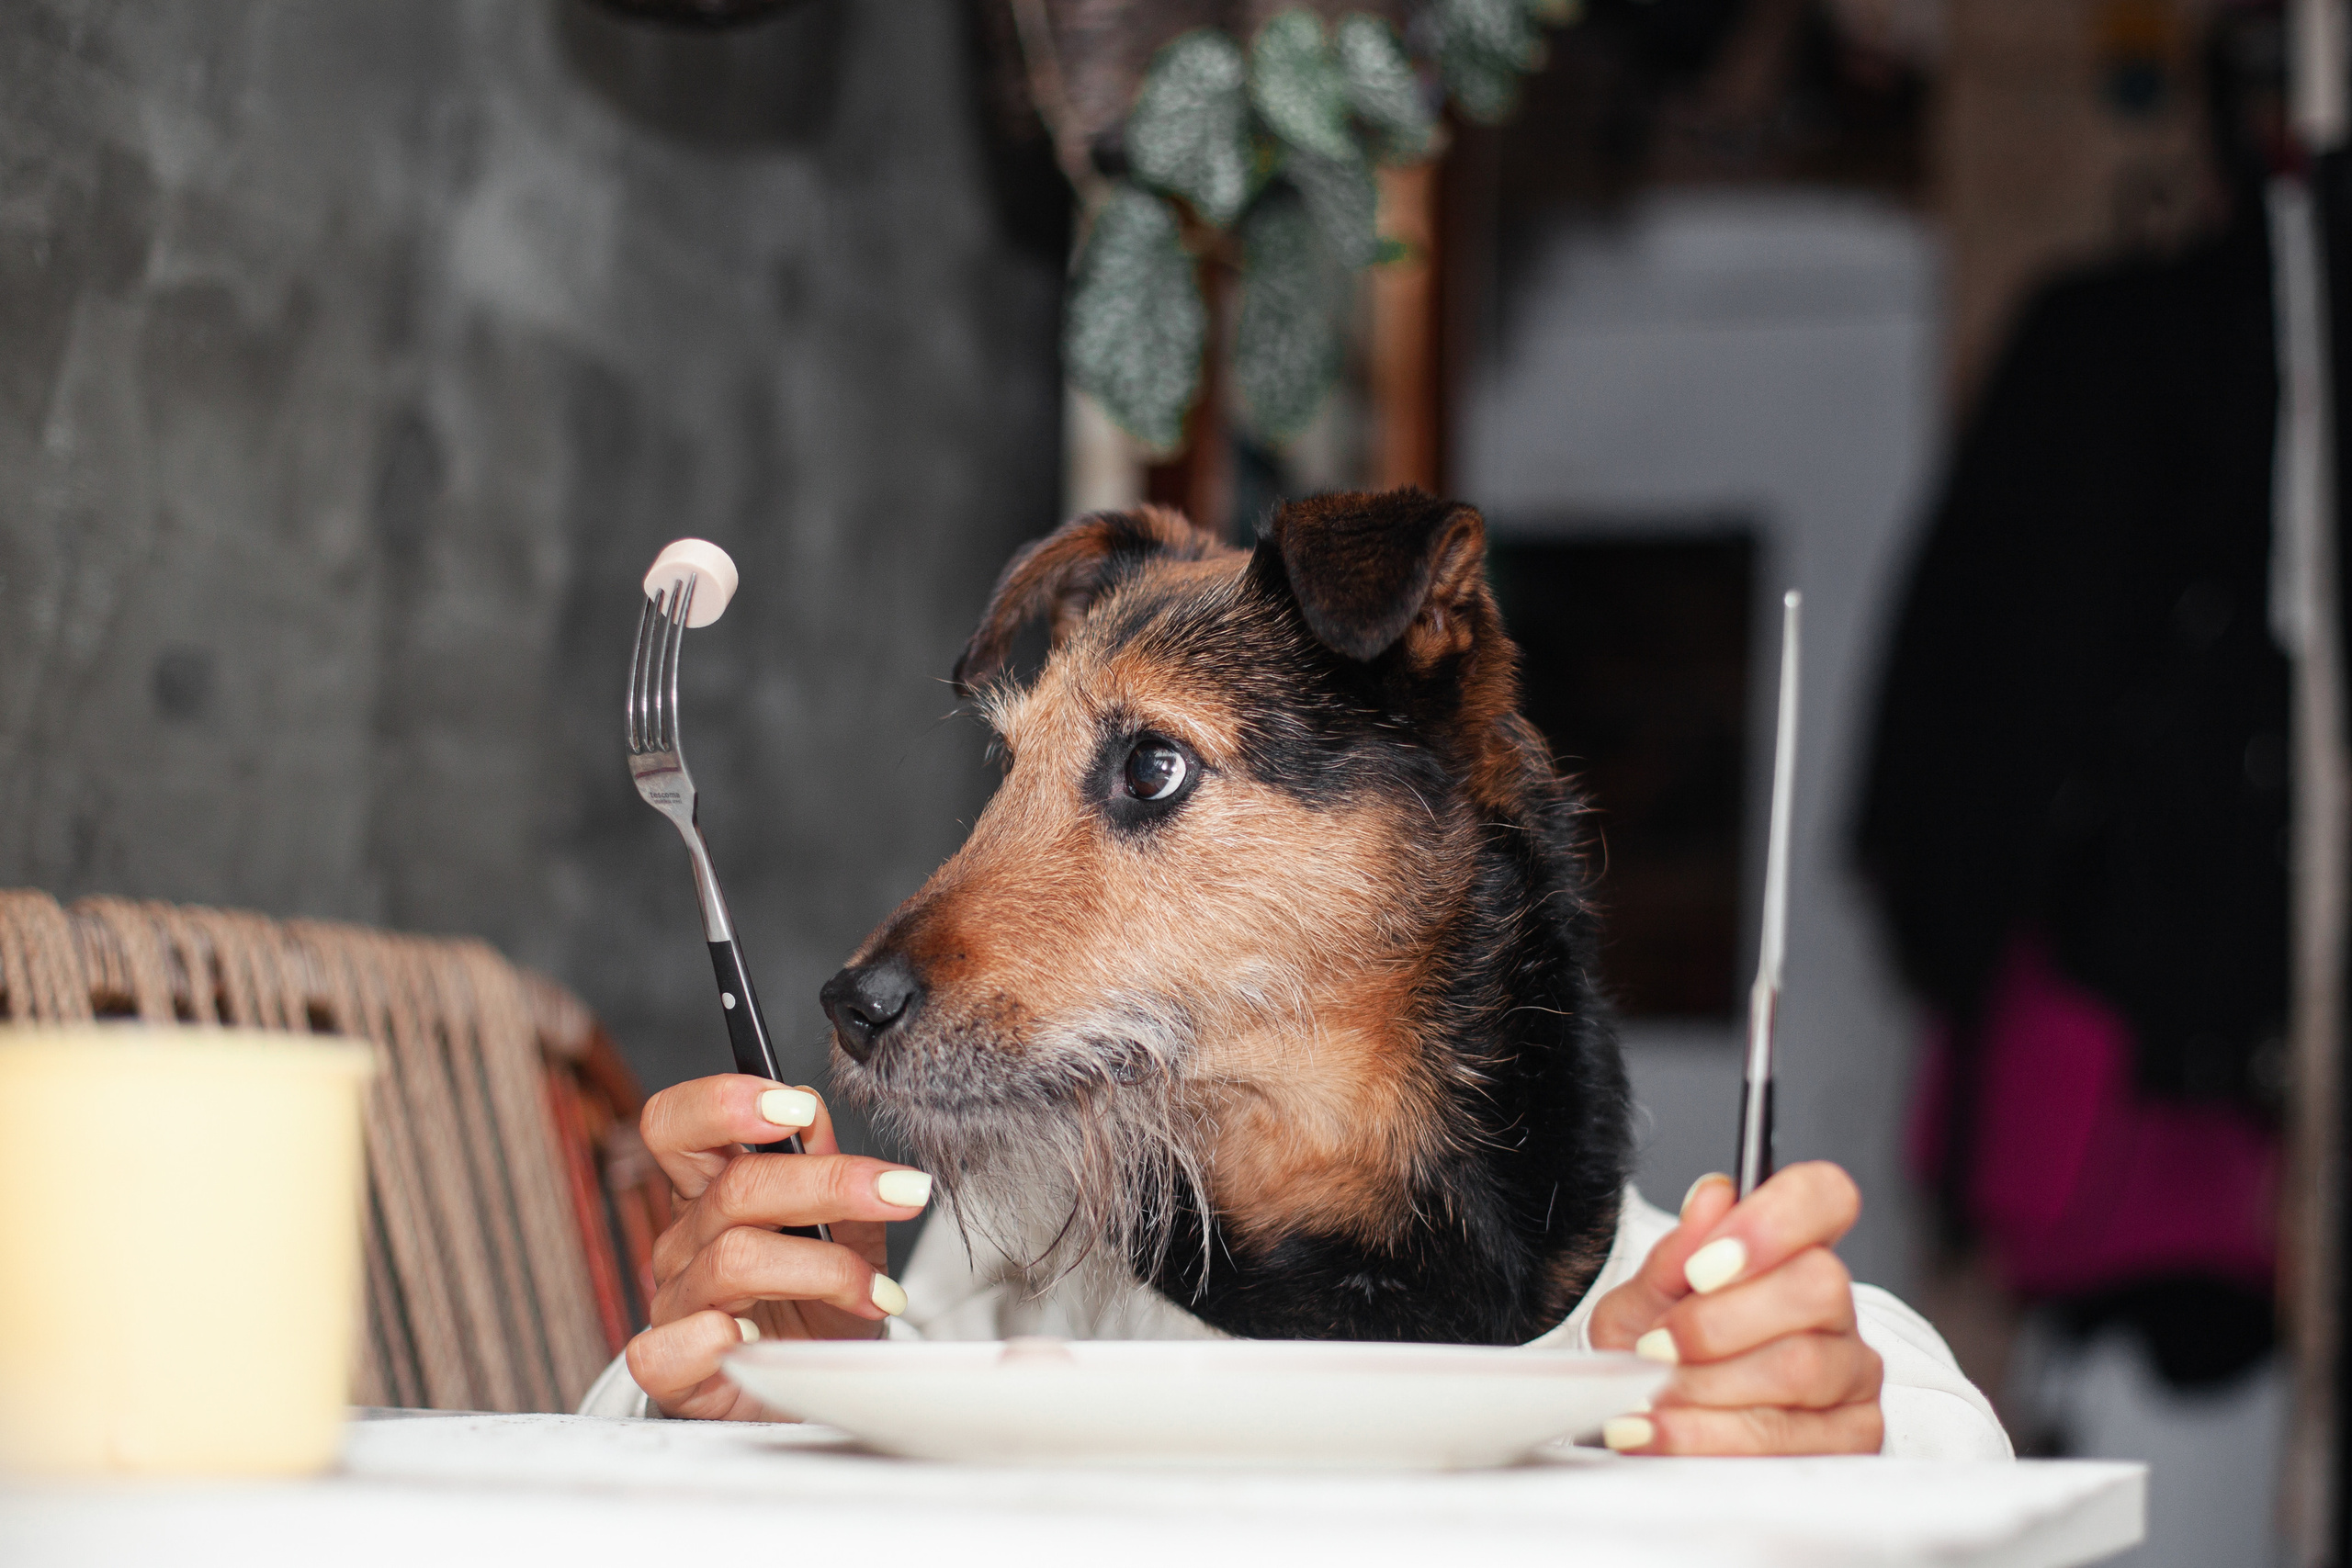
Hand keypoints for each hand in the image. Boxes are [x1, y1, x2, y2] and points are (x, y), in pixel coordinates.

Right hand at [622, 1075, 931, 1419]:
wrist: (820, 1382)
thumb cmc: (824, 1298)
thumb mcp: (845, 1224)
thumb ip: (822, 1165)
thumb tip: (810, 1108)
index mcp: (712, 1187)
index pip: (677, 1124)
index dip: (722, 1104)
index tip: (795, 1111)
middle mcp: (686, 1239)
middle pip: (733, 1189)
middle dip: (828, 1184)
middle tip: (901, 1193)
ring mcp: (675, 1304)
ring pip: (733, 1261)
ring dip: (823, 1270)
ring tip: (873, 1290)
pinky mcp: (671, 1371)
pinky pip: (663, 1350)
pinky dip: (713, 1342)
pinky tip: (757, 1340)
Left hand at [1587, 1161, 1883, 1454]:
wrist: (1640, 1430)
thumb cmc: (1651, 1361)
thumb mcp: (1641, 1304)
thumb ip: (1676, 1255)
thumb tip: (1715, 1199)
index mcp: (1790, 1253)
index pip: (1825, 1196)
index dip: (1773, 1220)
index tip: (1704, 1265)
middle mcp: (1835, 1309)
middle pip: (1818, 1285)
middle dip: (1719, 1322)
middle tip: (1657, 1345)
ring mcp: (1853, 1375)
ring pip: (1801, 1366)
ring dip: (1706, 1385)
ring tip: (1650, 1394)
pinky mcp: (1853, 1440)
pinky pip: (1791, 1437)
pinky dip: (1711, 1436)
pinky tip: (1665, 1430)